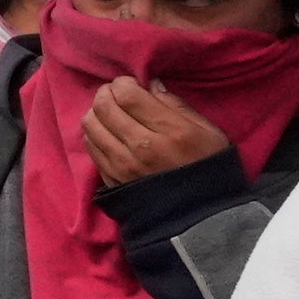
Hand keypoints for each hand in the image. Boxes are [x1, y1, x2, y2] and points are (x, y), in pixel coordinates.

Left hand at [78, 75, 228, 185]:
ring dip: (96, 111)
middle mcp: (141, 146)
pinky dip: (94, 132)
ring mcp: (122, 165)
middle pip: (104, 106)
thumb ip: (178, 106)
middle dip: (106, 92)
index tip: (131, 84)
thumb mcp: (209, 132)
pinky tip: (107, 132)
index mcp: (170, 132)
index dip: (124, 83)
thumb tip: (151, 85)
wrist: (199, 215)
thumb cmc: (208, 168)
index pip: (128, 95)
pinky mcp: (110, 179)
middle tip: (116, 93)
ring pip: (90, 124)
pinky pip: (90, 146)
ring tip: (109, 112)